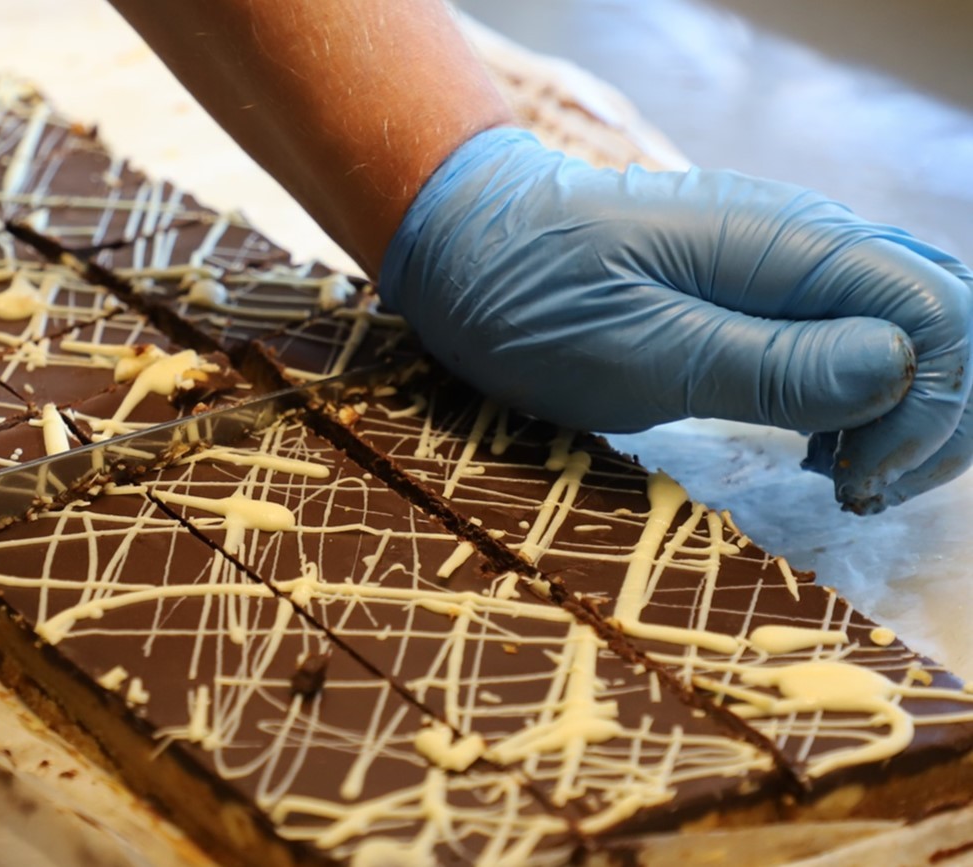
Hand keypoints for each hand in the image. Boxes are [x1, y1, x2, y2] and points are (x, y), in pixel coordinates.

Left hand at [378, 128, 972, 513]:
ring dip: (901, 413)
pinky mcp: (759, 292)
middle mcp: (807, 242)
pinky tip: (813, 447)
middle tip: (853, 490)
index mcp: (787, 245)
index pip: (939, 310)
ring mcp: (785, 264)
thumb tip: (902, 370)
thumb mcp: (637, 351)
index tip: (854, 479)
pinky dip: (859, 401)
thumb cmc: (531, 300)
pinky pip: (852, 337)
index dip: (931, 406)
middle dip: (934, 416)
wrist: (465, 248)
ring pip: (908, 330)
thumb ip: (769, 362)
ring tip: (835, 476)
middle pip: (946, 316)